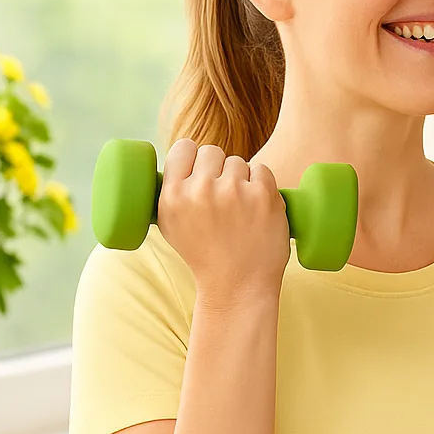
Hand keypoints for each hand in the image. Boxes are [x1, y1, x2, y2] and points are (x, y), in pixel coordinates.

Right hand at [156, 139, 289, 300]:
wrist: (237, 286)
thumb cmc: (204, 255)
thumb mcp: (171, 226)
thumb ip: (171, 192)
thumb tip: (179, 159)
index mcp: (173, 196)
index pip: (183, 147)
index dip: (193, 156)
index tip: (199, 168)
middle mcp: (201, 191)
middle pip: (212, 151)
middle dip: (218, 168)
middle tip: (222, 195)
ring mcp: (233, 191)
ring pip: (238, 162)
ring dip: (240, 179)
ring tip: (238, 210)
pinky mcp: (263, 195)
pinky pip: (262, 170)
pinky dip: (262, 185)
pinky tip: (256, 207)